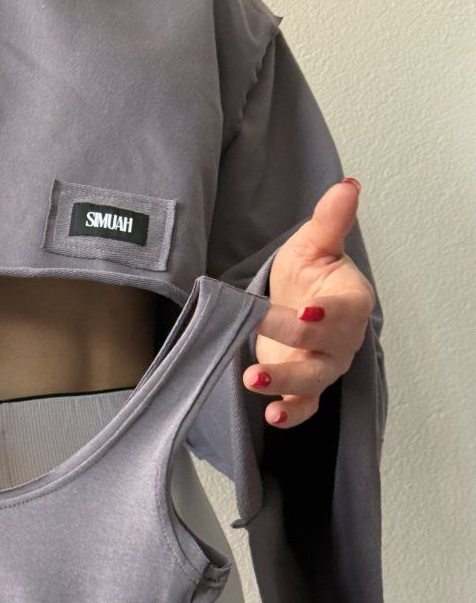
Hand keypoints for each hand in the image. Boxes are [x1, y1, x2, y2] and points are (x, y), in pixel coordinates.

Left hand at [243, 177, 375, 427]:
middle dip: (295, 338)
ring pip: (311, 380)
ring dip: (284, 383)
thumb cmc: (307, 276)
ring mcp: (322, 367)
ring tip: (253, 377)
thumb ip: (329, 220)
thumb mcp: (312, 244)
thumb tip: (347, 185)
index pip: (346, 309)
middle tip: (263, 325)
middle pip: (326, 345)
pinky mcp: (301, 388)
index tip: (307, 309)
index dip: (329, 312)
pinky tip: (271, 417)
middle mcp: (341, 339)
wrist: (294, 303)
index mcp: (349, 300)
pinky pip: (303, 407)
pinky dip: (290, 415)